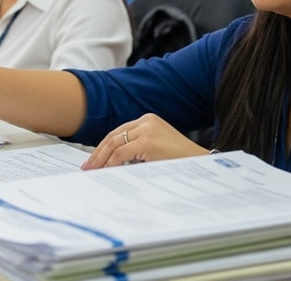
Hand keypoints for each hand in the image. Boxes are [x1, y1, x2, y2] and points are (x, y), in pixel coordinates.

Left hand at [80, 114, 211, 169]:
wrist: (202, 163)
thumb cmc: (181, 160)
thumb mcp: (156, 150)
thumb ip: (137, 150)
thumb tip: (114, 164)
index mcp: (148, 120)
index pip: (118, 132)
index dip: (104, 146)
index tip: (94, 159)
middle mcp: (146, 121)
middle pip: (113, 136)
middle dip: (98, 153)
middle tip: (88, 166)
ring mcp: (147, 129)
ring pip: (114, 143)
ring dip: (101, 158)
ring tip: (93, 170)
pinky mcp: (147, 141)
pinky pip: (121, 153)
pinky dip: (111, 162)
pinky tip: (106, 171)